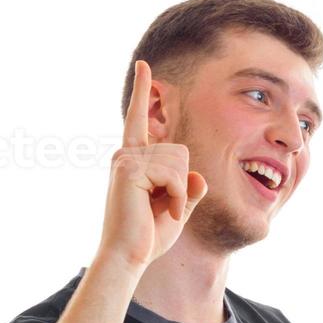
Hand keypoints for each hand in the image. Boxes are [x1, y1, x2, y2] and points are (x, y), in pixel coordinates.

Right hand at [98, 59, 208, 270]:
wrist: (127, 257)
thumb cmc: (147, 237)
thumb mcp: (177, 209)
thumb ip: (189, 190)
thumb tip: (197, 176)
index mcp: (133, 160)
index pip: (139, 121)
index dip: (142, 92)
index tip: (143, 65)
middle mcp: (126, 154)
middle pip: (180, 150)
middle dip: (182, 182)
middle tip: (164, 207)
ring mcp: (125, 159)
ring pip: (179, 161)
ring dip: (179, 191)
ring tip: (161, 210)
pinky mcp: (129, 168)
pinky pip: (174, 174)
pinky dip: (177, 196)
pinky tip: (163, 210)